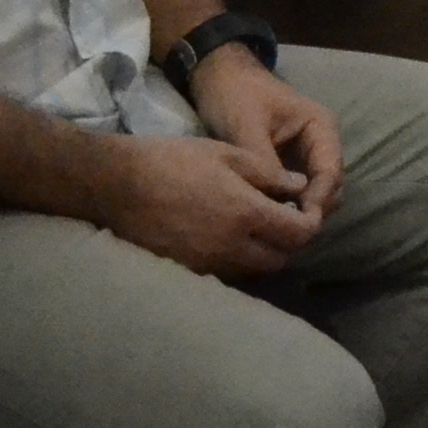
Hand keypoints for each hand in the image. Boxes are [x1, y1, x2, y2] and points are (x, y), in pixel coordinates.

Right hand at [97, 130, 323, 278]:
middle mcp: (230, 247)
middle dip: (291, 242)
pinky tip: (231, 237)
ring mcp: (206, 264)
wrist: (116, 186)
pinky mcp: (186, 270)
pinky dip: (237, 260)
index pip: (298, 234)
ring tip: (260, 227)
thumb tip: (299, 188)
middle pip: (279, 259)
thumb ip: (269, 174)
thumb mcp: (227, 155)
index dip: (311, 223)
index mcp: (246, 215)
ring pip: (253, 270)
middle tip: (287, 218)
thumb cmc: (173, 161)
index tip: (309, 209)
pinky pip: (225, 273)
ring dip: (264, 253)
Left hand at [193, 47, 343, 223]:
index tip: (296, 224)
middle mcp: (321, 143)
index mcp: (320, 128)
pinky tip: (269, 219)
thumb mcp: (248, 128)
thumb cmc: (236, 96)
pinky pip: (297, 191)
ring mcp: (306, 154)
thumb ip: (266, 164)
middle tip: (285, 234)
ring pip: (316, 192)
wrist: (218, 77)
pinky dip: (288, 206)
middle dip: (313, 210)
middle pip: (330, 186)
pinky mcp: (289, 164)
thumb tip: (278, 206)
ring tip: (276, 230)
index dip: (318, 200)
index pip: (331, 171)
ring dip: (302, 211)